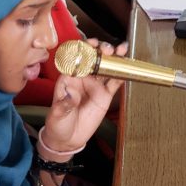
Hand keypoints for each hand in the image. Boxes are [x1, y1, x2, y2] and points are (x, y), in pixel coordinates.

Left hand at [41, 39, 127, 155]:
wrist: (68, 139)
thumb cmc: (58, 123)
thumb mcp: (57, 114)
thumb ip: (65, 103)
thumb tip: (71, 94)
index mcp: (69, 77)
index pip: (76, 58)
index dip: (84, 49)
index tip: (90, 45)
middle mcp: (83, 78)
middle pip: (94, 59)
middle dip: (101, 50)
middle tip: (107, 49)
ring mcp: (95, 85)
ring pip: (106, 67)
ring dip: (114, 58)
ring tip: (121, 50)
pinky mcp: (105, 95)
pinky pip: (115, 82)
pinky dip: (122, 74)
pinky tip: (128, 68)